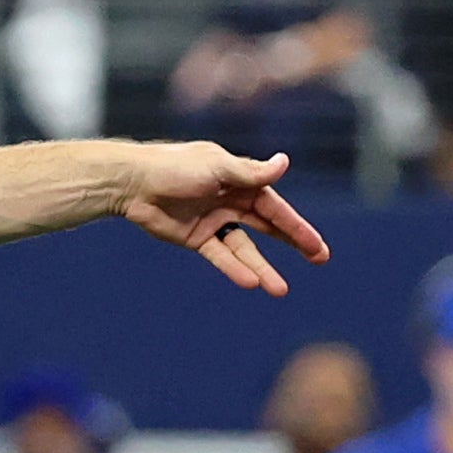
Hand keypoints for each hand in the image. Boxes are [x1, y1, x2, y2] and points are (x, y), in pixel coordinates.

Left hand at [116, 142, 330, 295]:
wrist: (132, 183)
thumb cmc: (174, 167)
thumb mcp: (216, 167)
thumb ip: (250, 172)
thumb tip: (285, 162)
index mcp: (240, 180)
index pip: (276, 207)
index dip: (298, 227)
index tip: (318, 247)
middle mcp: (231, 200)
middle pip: (269, 226)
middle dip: (293, 243)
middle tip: (319, 260)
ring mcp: (214, 220)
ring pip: (245, 248)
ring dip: (262, 267)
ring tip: (280, 290)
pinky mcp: (196, 237)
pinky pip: (220, 256)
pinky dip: (234, 269)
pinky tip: (249, 283)